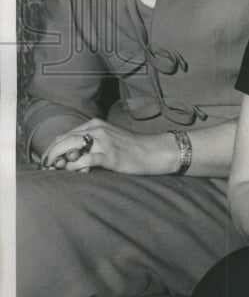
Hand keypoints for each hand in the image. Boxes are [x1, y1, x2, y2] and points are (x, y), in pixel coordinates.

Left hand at [40, 119, 175, 174]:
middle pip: (64, 140)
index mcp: (96, 124)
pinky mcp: (110, 156)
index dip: (54, 148)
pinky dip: (75, 167)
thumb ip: (92, 140)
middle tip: (47, 167)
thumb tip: (71, 155)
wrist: (152, 151)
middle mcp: (97, 130)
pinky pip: (85, 161)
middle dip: (51, 154)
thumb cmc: (131, 147)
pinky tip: (75, 172)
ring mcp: (104, 142)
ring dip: (60, 161)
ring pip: (71, 148)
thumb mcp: (110, 137)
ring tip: (57, 170)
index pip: (65, 135)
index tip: (48, 160)